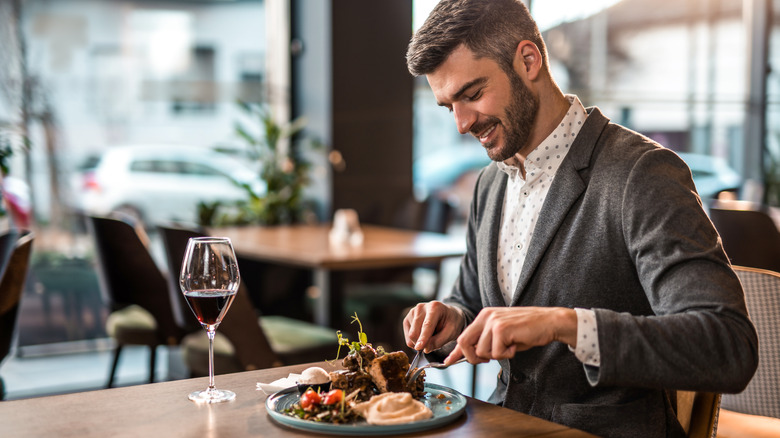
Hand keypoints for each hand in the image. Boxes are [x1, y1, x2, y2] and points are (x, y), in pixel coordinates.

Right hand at [403, 301, 464, 352]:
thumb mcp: (452, 332)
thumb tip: (425, 349)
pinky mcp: (407, 319)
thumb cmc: (451, 322)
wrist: (447, 315)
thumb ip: (439, 341)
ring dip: (420, 342)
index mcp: (434, 307)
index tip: (419, 347)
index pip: (427, 325)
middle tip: (434, 344)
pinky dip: (415, 341)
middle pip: (415, 332)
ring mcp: (412, 312)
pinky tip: (424, 336)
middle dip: (422, 343)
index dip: (423, 337)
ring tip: (431, 337)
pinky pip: (408, 337)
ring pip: (411, 335)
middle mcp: (421, 307)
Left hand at [445, 307, 576, 364]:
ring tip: (511, 345)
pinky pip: (496, 353)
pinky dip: (507, 354)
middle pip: (464, 343)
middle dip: (474, 358)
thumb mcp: (503, 334)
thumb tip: (473, 356)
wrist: (549, 322)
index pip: (463, 335)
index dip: (456, 351)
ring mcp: (492, 322)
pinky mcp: (501, 329)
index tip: (448, 361)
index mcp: (484, 316)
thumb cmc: (528, 330)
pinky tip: (516, 344)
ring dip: (498, 355)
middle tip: (490, 358)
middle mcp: (485, 316)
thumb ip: (487, 342)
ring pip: (482, 351)